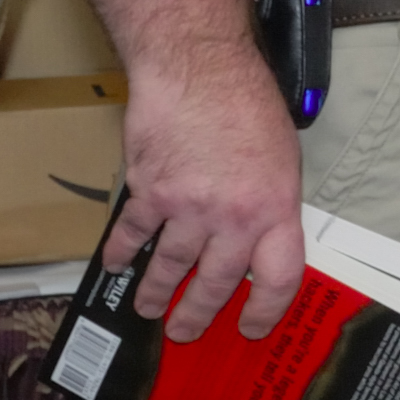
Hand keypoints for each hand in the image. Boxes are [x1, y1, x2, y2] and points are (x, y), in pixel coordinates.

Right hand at [108, 42, 305, 340]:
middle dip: (197, 314)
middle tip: (186, 331)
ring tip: (149, 308)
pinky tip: (116, 264)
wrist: (197, 68)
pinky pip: (132, 234)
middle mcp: (232, 217)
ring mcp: (187, 208)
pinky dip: (121, 253)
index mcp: (275, 208)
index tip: (252, 328)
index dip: (266, 311)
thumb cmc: (248, 102)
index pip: (278, 278)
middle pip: (215, 284)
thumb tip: (259, 237)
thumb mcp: (283, 156)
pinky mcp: (148, 193)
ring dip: (156, 292)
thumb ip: (270, 202)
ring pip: (170, 266)